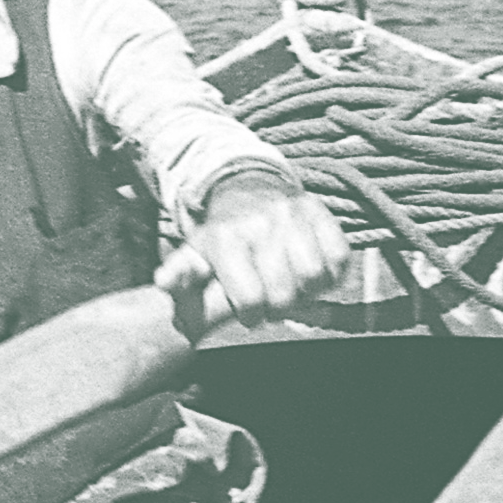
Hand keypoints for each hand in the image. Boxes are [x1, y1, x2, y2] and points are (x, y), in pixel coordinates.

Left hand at [158, 174, 351, 327]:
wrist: (249, 186)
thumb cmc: (222, 234)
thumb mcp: (195, 253)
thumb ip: (181, 274)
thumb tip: (163, 283)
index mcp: (226, 239)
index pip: (250, 299)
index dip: (252, 316)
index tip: (249, 312)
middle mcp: (261, 224)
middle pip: (284, 293)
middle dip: (279, 308)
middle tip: (272, 303)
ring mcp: (293, 215)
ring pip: (314, 275)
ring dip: (307, 291)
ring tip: (292, 287)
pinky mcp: (320, 212)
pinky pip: (339, 256)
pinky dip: (331, 272)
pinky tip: (311, 272)